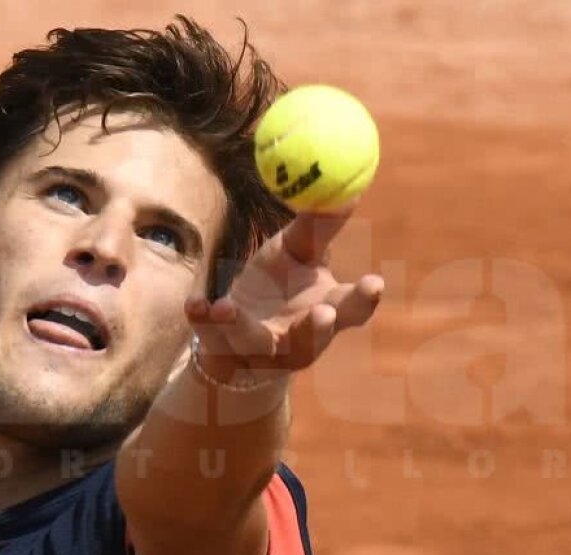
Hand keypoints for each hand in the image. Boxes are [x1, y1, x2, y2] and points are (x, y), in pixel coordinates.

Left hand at [184, 208, 383, 381]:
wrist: (235, 325)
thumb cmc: (277, 282)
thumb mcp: (297, 251)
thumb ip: (318, 226)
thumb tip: (347, 188)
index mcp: (326, 311)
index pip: (353, 310)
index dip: (365, 299)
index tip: (375, 281)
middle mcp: (298, 339)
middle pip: (314, 339)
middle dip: (319, 328)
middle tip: (323, 311)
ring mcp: (260, 349)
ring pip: (256, 343)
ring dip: (244, 328)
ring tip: (227, 309)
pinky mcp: (224, 350)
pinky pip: (212, 337)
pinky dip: (203, 320)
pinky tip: (195, 306)